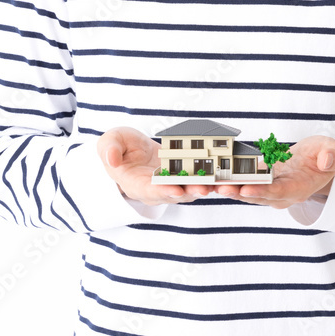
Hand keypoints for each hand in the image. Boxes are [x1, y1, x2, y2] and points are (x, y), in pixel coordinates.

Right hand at [96, 126, 212, 204]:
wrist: (130, 149)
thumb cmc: (118, 147)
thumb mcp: (109, 142)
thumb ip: (109, 150)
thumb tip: (111, 160)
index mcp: (135, 184)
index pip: (150, 191)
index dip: (163, 191)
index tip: (175, 189)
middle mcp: (156, 189)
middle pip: (175, 193)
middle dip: (190, 191)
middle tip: (205, 187)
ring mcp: (171, 183)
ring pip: (191, 188)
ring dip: (206, 186)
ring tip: (220, 182)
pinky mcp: (184, 176)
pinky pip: (198, 178)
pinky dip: (211, 177)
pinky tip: (225, 172)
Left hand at [213, 135, 334, 209]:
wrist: (316, 163)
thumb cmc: (323, 156)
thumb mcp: (333, 152)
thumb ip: (332, 156)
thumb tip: (326, 161)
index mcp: (299, 188)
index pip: (279, 192)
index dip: (262, 191)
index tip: (245, 189)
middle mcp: (281, 194)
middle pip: (257, 195)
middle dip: (237, 192)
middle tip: (218, 187)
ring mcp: (269, 190)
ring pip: (245, 192)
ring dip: (227, 188)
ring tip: (208, 184)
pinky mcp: (259, 183)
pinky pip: (241, 183)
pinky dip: (226, 180)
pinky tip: (210, 176)